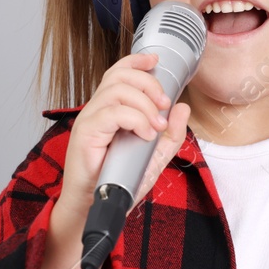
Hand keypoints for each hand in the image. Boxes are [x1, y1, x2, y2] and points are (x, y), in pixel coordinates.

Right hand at [59, 52, 191, 213]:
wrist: (95, 207)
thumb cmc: (117, 182)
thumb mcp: (154, 157)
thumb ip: (171, 135)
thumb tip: (182, 108)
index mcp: (109, 110)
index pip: (118, 73)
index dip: (136, 61)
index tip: (155, 61)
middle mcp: (97, 110)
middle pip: (120, 76)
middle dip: (148, 84)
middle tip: (164, 105)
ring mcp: (89, 120)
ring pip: (117, 90)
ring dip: (144, 104)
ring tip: (156, 126)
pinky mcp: (85, 133)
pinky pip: (112, 113)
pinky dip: (135, 120)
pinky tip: (145, 135)